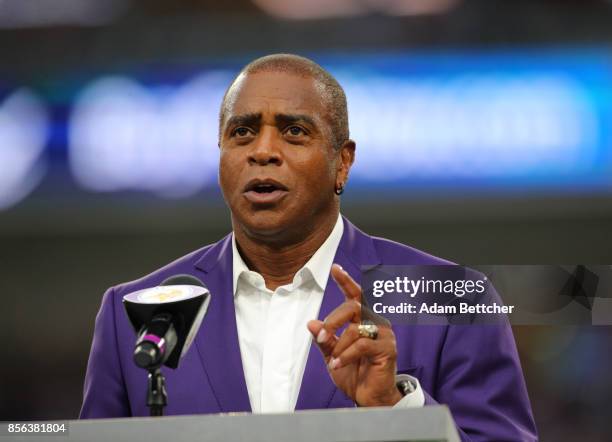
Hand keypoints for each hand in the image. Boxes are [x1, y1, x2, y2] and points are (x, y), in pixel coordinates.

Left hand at [307, 264, 401, 406]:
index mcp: (362, 319)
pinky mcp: (388, 348)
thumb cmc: (354, 374)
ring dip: (338, 344)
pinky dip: (345, 354)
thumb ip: (324, 339)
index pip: (355, 295)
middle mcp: (375, 322)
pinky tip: (337, 364)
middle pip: (353, 306)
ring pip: (356, 327)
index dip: (345, 281)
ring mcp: (384, 334)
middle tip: (321, 336)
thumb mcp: (332, 354)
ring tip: (331, 360)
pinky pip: (362, 344)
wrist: (368, 398)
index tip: (335, 268)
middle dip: (333, 320)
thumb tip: (311, 323)